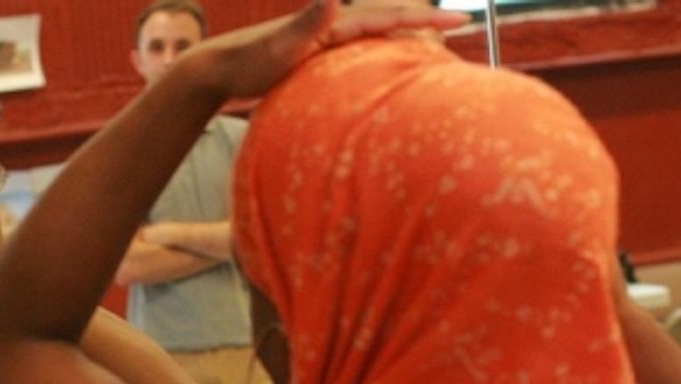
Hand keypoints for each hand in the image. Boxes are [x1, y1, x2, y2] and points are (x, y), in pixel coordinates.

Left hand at [184, 0, 468, 101]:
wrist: (220, 69)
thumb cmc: (248, 62)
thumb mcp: (280, 46)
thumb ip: (306, 22)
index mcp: (334, 25)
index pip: (389, 17)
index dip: (424, 18)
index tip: (458, 20)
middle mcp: (334, 28)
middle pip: (389, 21)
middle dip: (423, 22)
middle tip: (460, 25)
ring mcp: (326, 43)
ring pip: (377, 37)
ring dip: (405, 37)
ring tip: (435, 44)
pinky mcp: (318, 59)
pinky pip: (360, 54)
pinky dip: (381, 55)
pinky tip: (388, 68)